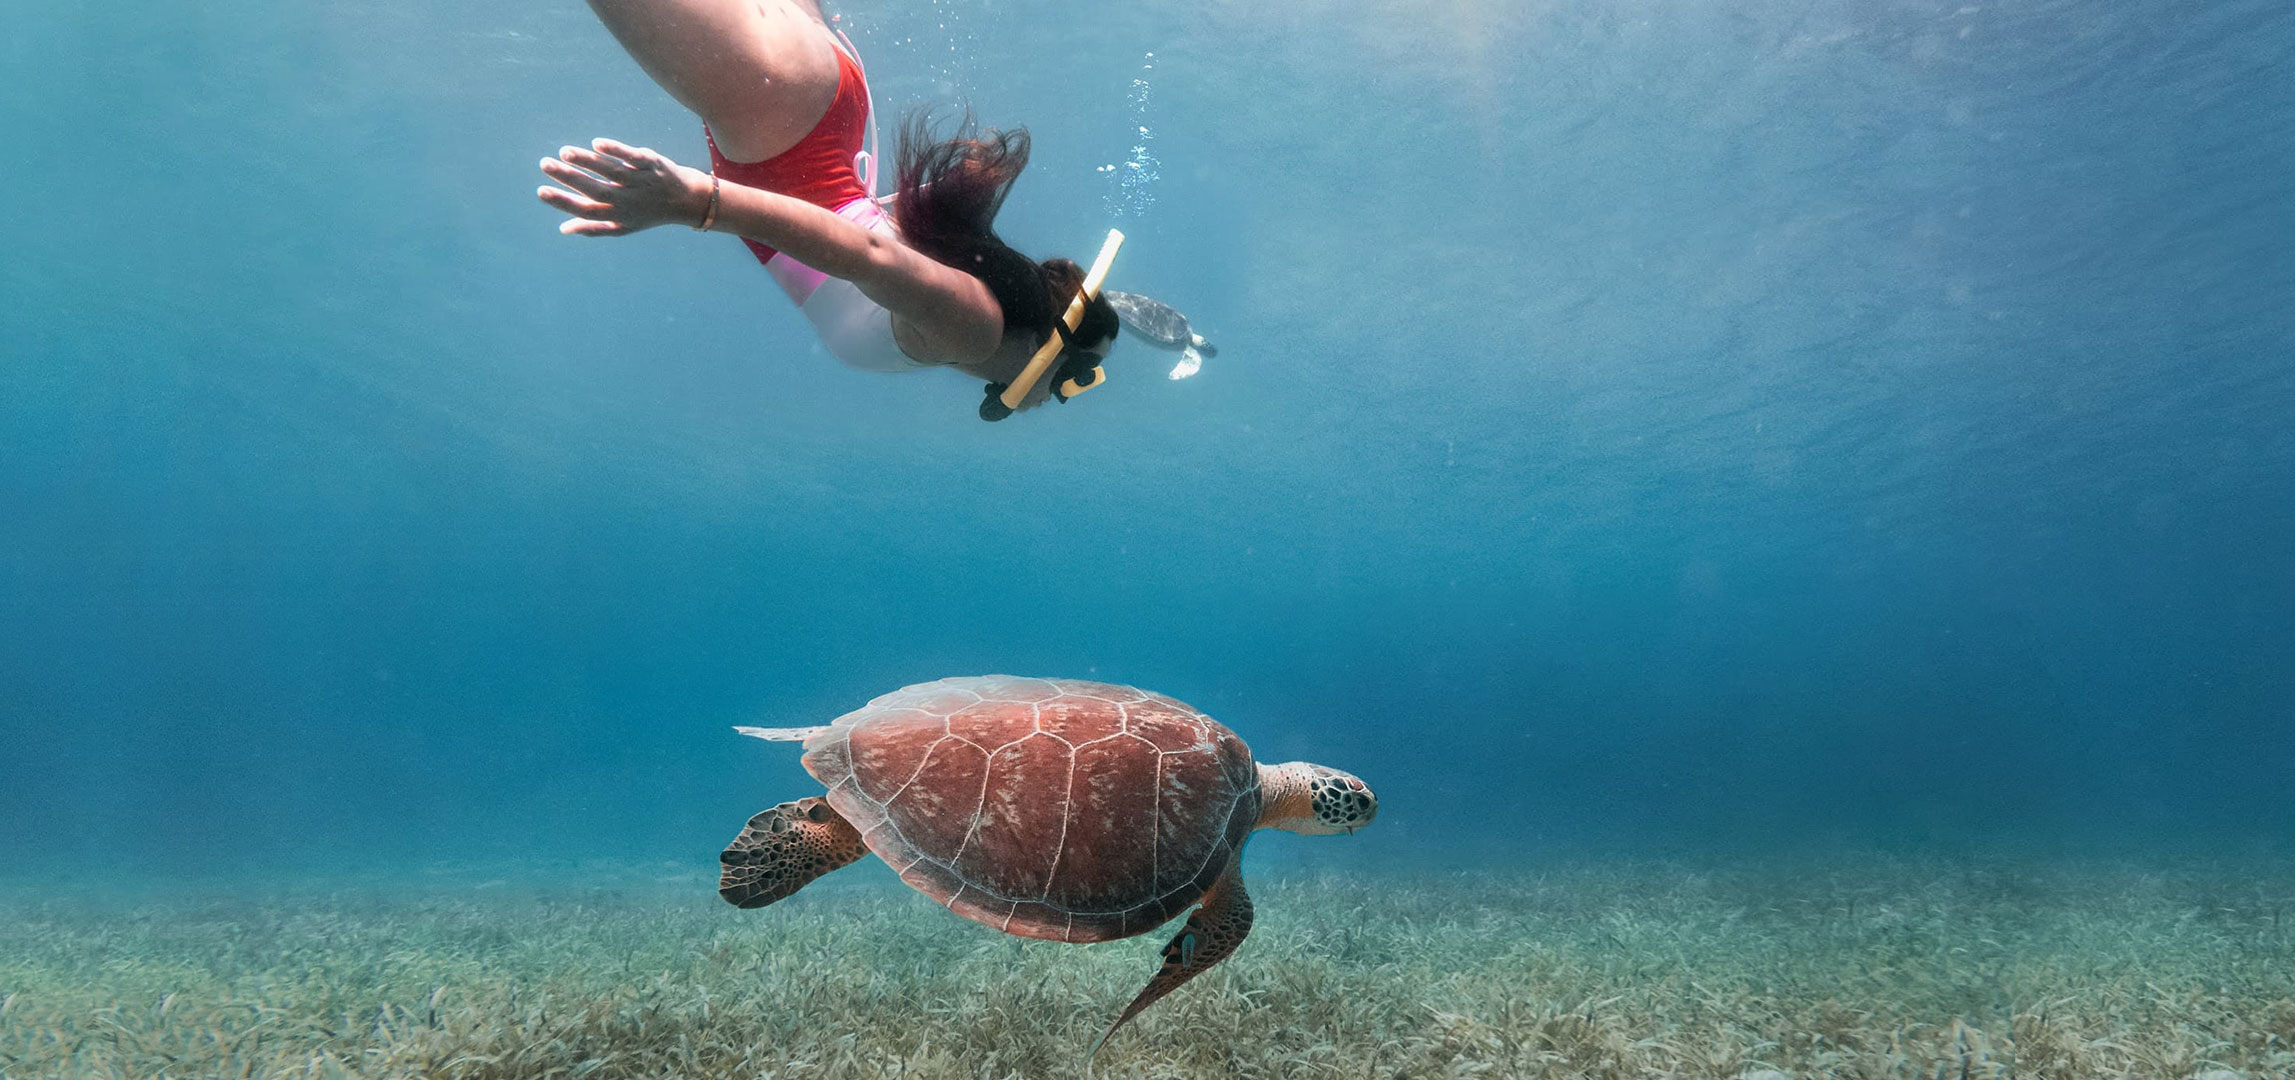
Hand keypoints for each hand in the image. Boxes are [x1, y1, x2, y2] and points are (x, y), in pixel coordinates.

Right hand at [537, 138, 710, 236]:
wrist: (688, 201)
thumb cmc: (648, 213)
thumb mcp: (623, 226)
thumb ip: (593, 227)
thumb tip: (563, 229)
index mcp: (618, 214)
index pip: (586, 210)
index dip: (563, 202)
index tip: (541, 191)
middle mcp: (629, 199)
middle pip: (595, 190)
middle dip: (568, 178)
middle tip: (544, 164)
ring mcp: (641, 181)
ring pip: (611, 171)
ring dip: (586, 161)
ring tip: (564, 152)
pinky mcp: (652, 163)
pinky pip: (634, 157)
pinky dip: (616, 151)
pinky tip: (597, 143)